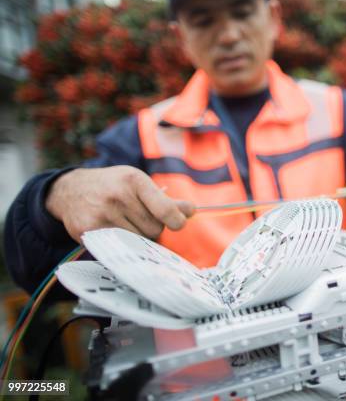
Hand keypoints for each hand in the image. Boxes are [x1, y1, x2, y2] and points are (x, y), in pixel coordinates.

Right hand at [46, 166, 194, 241]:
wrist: (70, 190)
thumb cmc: (113, 186)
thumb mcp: (138, 183)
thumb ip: (165, 200)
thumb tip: (191, 211)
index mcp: (134, 181)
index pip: (165, 209)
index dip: (177, 220)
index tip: (179, 223)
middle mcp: (118, 197)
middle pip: (155, 229)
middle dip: (153, 227)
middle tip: (140, 218)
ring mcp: (102, 216)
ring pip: (140, 242)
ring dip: (138, 237)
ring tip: (125, 223)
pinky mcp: (89, 233)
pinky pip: (121, 248)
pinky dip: (122, 243)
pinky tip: (113, 230)